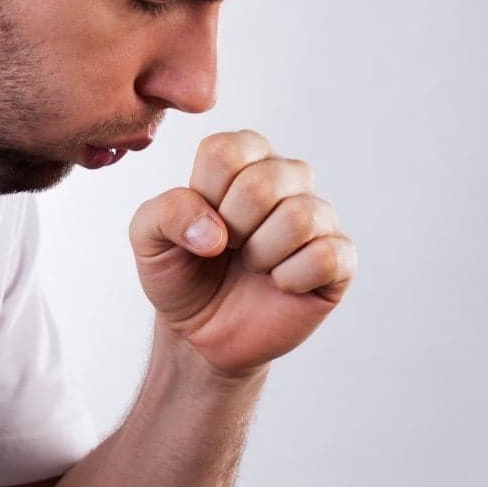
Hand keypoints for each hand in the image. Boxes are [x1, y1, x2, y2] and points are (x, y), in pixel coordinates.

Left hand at [129, 129, 356, 378]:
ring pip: (300, 217)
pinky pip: (325, 256)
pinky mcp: (339, 259)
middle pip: (263, 183)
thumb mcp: (148, 239)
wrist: (201, 335)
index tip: (200, 223)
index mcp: (243, 160)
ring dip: (261, 254)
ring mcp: (318, 217)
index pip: (225, 151)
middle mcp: (286, 179)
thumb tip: (215, 232)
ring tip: (252, 266)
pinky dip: (290, 278)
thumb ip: (164, 213)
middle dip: (232, 229)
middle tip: (227, 250)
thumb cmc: (182, 275)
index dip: (203, 197)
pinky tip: (279, 285)